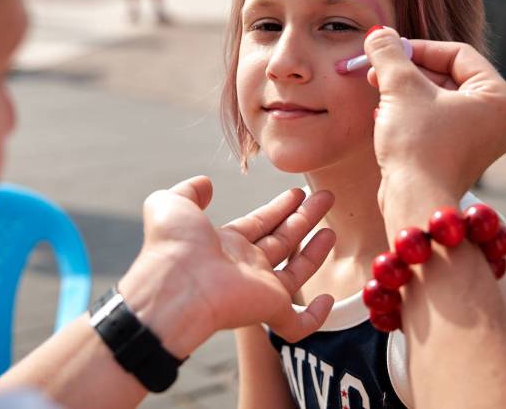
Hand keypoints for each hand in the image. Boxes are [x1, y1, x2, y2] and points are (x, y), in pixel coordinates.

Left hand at [119, 176, 335, 355]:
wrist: (177, 286)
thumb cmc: (173, 247)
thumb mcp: (174, 204)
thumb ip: (189, 191)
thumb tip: (205, 183)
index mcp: (225, 244)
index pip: (260, 224)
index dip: (279, 208)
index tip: (297, 193)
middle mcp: (244, 267)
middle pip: (282, 240)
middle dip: (304, 218)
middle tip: (325, 198)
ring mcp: (258, 290)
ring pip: (296, 273)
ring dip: (315, 251)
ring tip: (332, 227)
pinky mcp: (269, 310)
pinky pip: (298, 323)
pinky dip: (316, 315)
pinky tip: (327, 298)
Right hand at [365, 28, 505, 199]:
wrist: (416, 203)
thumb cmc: (417, 145)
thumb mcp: (400, 87)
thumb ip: (389, 54)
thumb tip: (378, 34)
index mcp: (499, 97)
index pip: (458, 54)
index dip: (419, 47)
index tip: (389, 50)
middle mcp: (499, 120)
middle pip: (449, 77)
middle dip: (409, 71)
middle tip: (377, 69)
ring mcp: (482, 142)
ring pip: (441, 101)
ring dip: (406, 92)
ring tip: (377, 91)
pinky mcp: (461, 160)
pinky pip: (438, 124)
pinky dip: (412, 115)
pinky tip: (385, 116)